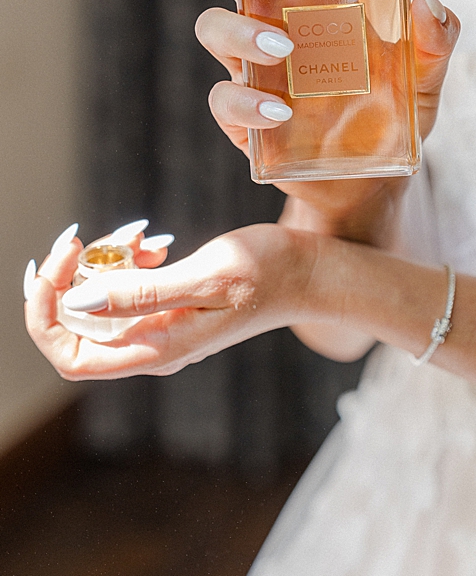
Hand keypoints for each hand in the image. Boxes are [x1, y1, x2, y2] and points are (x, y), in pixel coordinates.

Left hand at [25, 222, 313, 379]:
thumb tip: (78, 302)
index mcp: (159, 349)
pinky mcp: (171, 311)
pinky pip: (125, 293)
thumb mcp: (207, 276)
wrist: (311, 273)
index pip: (71, 356)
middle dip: (71, 280)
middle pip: (77, 327)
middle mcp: (154, 348)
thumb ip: (143, 293)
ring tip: (137, 238)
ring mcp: (162, 331)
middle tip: (87, 239)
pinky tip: (150, 245)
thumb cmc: (270, 273)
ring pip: (99, 305)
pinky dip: (125, 265)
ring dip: (101, 267)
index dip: (45, 313)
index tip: (57, 264)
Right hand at [196, 0, 460, 227]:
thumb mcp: (426, 77)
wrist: (372, 183)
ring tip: (284, 48)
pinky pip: (224, 99)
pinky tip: (280, 113)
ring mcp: (253, 68)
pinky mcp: (243, 118)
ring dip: (241, 29)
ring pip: (214, 26)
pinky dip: (245, 102)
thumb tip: (429, 5)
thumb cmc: (394, 113)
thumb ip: (435, 41)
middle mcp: (274, 21)